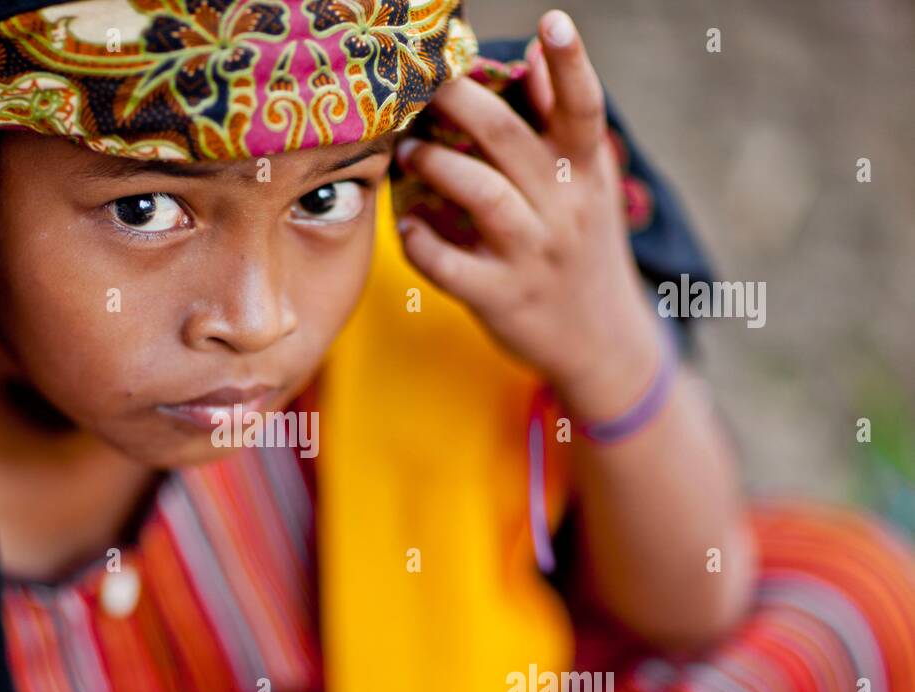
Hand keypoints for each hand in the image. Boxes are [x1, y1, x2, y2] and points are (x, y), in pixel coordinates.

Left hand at [396, 9, 662, 421]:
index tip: (552, 19)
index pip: (583, 109)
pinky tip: (404, 226)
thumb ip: (562, 123)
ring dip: (434, 164)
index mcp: (586, 174)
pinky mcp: (500, 298)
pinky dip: (418, 242)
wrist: (602, 344)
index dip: (571, 63)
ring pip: (480, 195)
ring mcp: (531, 256)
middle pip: (510, 141)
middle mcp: (564, 209)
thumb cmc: (584, 249)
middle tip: (421, 80)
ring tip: (406, 149)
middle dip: (460, 102)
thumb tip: (533, 55)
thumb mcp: (589, 186)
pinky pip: (448, 265)